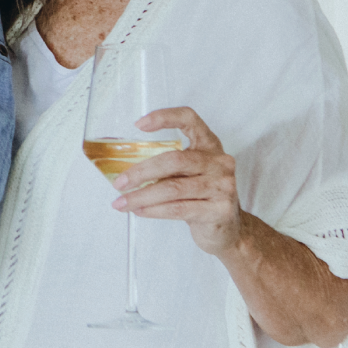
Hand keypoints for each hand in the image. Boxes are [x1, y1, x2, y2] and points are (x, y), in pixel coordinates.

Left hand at [110, 107, 241, 256]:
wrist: (227, 229)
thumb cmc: (201, 197)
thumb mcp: (189, 174)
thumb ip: (167, 166)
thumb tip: (125, 170)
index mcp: (210, 145)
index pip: (189, 119)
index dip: (164, 117)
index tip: (139, 125)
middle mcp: (220, 162)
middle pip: (174, 160)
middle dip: (141, 172)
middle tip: (119, 183)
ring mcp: (222, 186)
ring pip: (173, 188)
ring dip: (142, 196)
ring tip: (122, 202)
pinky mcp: (220, 210)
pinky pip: (178, 209)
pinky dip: (154, 210)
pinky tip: (140, 210)